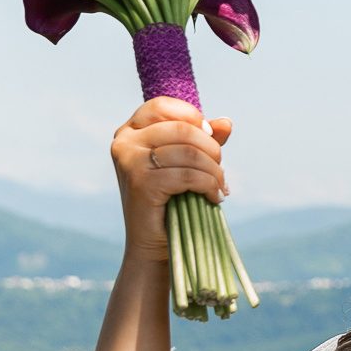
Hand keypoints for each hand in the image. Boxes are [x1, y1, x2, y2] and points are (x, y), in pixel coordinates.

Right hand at [111, 99, 229, 266]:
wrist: (154, 243)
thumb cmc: (171, 200)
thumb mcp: (186, 163)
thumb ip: (203, 140)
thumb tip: (226, 122)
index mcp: (130, 131)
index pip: (164, 106)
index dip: (194, 119)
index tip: (210, 140)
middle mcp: (124, 142)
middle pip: (183, 129)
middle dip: (212, 150)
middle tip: (219, 172)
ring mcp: (130, 161)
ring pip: (189, 152)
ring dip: (214, 172)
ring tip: (219, 187)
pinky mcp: (141, 183)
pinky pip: (188, 175)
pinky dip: (209, 186)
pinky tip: (214, 198)